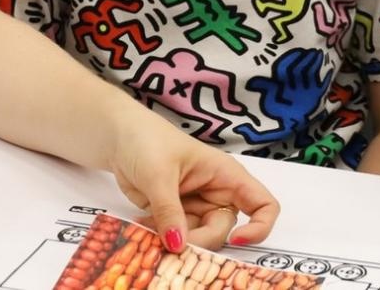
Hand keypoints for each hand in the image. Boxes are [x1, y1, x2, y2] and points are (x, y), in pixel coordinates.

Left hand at [107, 116, 279, 251]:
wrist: (116, 136)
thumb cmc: (146, 139)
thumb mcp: (158, 174)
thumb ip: (170, 211)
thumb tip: (179, 245)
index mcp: (225, 174)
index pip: (263, 204)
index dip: (259, 227)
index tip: (237, 239)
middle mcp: (215, 193)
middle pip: (224, 229)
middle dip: (201, 240)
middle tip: (173, 241)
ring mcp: (194, 205)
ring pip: (199, 237)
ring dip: (176, 240)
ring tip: (149, 227)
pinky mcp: (174, 215)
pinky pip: (177, 236)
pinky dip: (162, 238)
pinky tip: (143, 225)